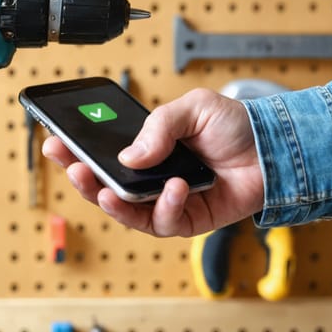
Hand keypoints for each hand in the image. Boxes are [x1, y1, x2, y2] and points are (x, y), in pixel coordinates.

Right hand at [42, 88, 263, 237]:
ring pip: (127, 212)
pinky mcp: (188, 220)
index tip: (55, 142)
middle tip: (74, 169)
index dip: (75, 151)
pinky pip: (165, 222)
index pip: (102, 154)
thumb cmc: (236, 126)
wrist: (276, 148)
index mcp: (146, 149)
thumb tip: (129, 157)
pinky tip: (174, 188)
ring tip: (110, 189)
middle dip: (85, 181)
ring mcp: (167, 200)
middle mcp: (151, 177)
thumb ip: (158, 126)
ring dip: (114, 202)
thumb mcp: (192, 108)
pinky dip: (165, 207)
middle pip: (105, 186)